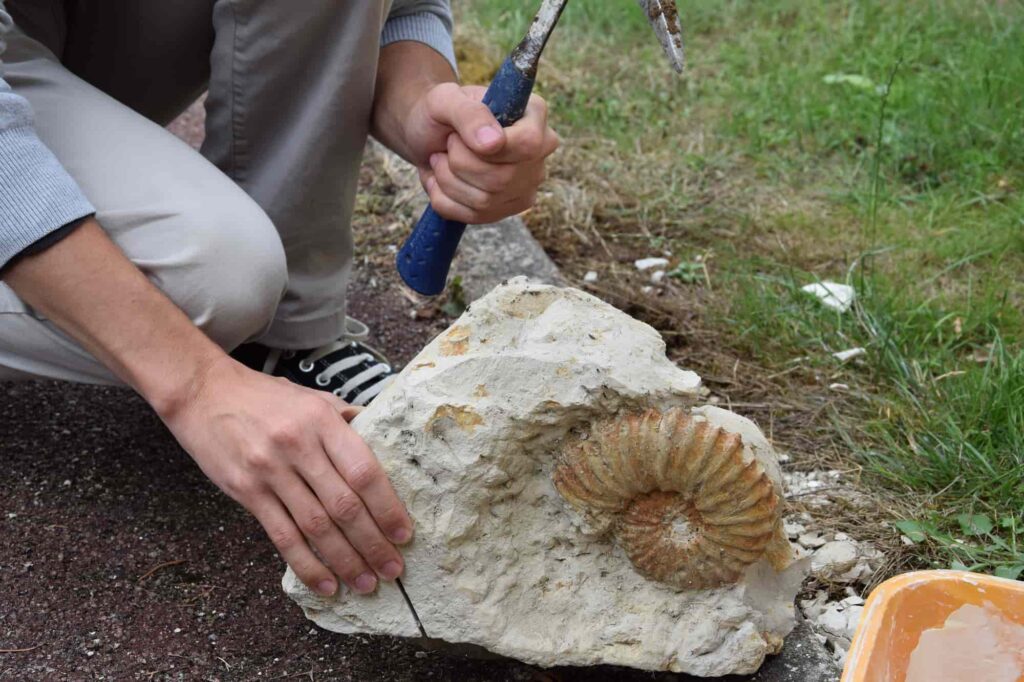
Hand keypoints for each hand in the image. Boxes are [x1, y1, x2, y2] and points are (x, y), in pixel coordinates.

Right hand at [161, 356, 412, 596]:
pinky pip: (282, 536)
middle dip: (373, 543)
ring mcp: (270, 471)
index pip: (364, 471)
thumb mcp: (312, 397)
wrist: (204, 392)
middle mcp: (298, 446)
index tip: (404, 533)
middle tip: (393, 569)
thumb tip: (384, 440)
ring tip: (366, 583)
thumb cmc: (264, 396)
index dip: (387, 507)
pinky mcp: (246, 492)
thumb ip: (346, 421)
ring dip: (345, 561)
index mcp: (322, 421)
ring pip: (316, 527)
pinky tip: (327, 584)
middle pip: (344, 505)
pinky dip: (307, 565)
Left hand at [403, 82, 559, 223]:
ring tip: (441, 159)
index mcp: (532, 116)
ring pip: (485, 201)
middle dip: (459, 162)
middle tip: (447, 144)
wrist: (426, 135)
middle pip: (502, 178)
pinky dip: (443, 199)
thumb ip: (470, 114)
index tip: (457, 137)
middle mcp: (538, 154)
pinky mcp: (504, 211)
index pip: (528, 144)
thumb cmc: (440, 112)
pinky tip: (440, 180)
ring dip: (447, 179)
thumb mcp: (445, 100)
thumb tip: (495, 143)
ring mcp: (524, 186)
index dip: (490, 147)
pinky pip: (471, 217)